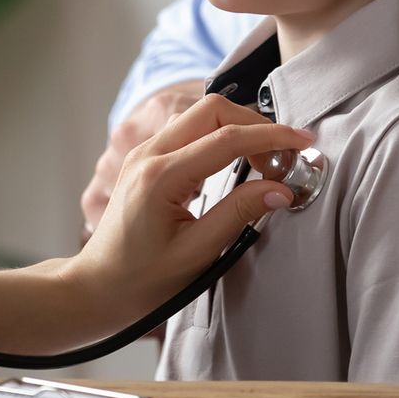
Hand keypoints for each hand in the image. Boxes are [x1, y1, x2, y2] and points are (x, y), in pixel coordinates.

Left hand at [69, 94, 313, 330]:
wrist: (96, 288)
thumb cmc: (142, 281)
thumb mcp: (197, 254)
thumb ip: (239, 214)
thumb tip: (281, 190)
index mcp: (160, 176)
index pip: (227, 139)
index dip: (271, 137)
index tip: (303, 143)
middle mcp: (149, 153)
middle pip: (212, 109)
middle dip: (255, 123)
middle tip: (286, 152)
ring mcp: (145, 151)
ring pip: (201, 114)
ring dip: (239, 126)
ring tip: (269, 157)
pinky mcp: (147, 157)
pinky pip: (189, 129)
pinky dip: (221, 135)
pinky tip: (240, 158)